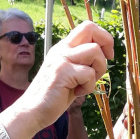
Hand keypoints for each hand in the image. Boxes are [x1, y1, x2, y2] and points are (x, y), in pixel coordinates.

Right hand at [1, 22, 113, 138]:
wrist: (32, 111)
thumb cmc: (53, 96)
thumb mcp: (69, 74)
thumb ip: (82, 63)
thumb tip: (104, 56)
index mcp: (64, 48)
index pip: (87, 27)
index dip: (103, 38)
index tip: (107, 55)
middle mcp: (62, 50)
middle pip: (90, 28)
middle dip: (106, 42)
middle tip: (107, 60)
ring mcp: (61, 59)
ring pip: (94, 51)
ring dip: (99, 70)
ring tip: (86, 83)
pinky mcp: (63, 72)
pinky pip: (89, 74)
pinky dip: (89, 87)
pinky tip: (78, 92)